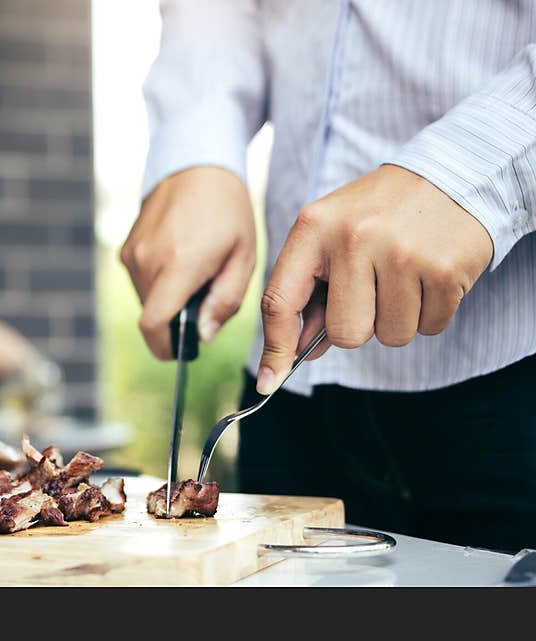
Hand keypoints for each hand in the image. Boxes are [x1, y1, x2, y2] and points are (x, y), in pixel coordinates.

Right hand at [121, 166, 256, 358]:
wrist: (197, 165)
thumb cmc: (227, 211)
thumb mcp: (243, 257)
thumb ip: (225, 302)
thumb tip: (202, 336)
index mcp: (180, 263)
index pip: (154, 325)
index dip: (165, 348)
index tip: (182, 351)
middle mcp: (147, 260)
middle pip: (154, 316)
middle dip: (178, 318)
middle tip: (205, 292)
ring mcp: (132, 253)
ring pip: (146, 300)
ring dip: (169, 299)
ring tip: (194, 269)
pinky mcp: (125, 248)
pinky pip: (140, 282)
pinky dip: (159, 282)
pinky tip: (179, 256)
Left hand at [256, 164, 492, 393]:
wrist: (453, 173)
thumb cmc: (378, 213)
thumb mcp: (331, 234)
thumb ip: (308, 290)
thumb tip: (294, 355)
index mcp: (314, 227)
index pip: (280, 301)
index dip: (275, 348)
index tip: (271, 382)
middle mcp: (354, 238)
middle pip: (346, 334)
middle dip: (360, 324)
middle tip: (374, 286)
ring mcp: (402, 252)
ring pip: (391, 337)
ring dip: (398, 318)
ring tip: (404, 274)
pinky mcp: (445, 268)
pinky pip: (430, 328)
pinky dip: (431, 312)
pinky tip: (430, 274)